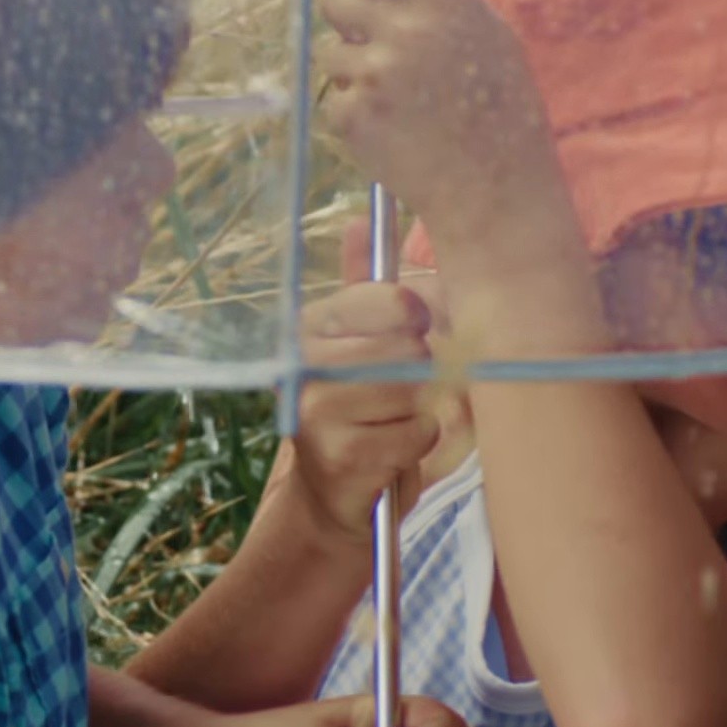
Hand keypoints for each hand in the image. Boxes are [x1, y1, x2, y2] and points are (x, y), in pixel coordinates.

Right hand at [287, 221, 465, 546]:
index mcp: (311, 328)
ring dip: (420, 414)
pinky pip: (418, 433)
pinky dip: (417, 447)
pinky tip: (388, 456)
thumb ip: (365, 293)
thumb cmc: (357, 421)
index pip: (386, 299)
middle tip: (397, 397)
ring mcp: (319, 410)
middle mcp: (306, 363)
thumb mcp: (358, 351)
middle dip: (419, 374)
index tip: (413, 331)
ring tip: (391, 427)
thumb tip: (360, 221)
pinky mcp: (342, 454)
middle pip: (408, 347)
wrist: (328, 506)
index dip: (414, 317)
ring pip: (416, 391)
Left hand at [317, 0, 562, 242]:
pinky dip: (357, 113)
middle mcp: (407, 30)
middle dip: (348, 15)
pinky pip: (336, 98)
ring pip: (331, 51)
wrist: (497, 190)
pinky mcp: (355, 117)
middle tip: (380, 44)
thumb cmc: (498, 107)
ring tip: (401, 98)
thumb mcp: (481, 28)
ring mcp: (377, 75)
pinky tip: (397, 129)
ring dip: (355, 68)